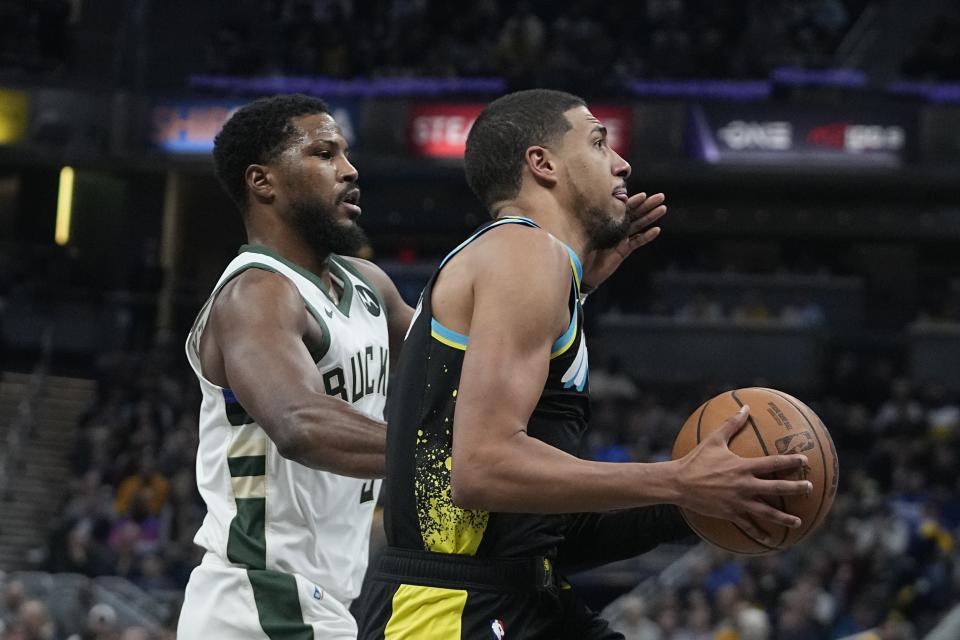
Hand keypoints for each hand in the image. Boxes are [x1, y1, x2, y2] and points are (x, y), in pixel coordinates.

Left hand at [581, 192, 666, 290]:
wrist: (580, 270)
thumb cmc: (578, 248)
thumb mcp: (583, 231)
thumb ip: (592, 221)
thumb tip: (596, 207)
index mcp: (605, 218)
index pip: (621, 207)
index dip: (633, 201)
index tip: (643, 195)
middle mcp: (615, 226)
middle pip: (634, 213)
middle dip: (647, 205)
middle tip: (661, 196)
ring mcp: (621, 238)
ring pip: (639, 225)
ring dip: (651, 217)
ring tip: (663, 208)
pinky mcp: (624, 250)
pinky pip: (637, 242)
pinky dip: (647, 236)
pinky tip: (657, 230)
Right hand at [673, 405, 812, 544]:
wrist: (679, 483)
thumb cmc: (696, 460)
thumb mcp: (713, 440)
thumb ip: (731, 424)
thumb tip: (745, 408)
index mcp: (743, 467)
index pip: (773, 463)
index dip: (790, 461)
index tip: (804, 461)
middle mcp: (744, 485)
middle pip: (777, 487)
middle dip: (796, 488)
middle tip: (810, 488)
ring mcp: (738, 501)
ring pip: (767, 511)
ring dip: (784, 517)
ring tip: (798, 521)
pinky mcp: (730, 513)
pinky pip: (748, 525)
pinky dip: (759, 533)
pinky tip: (770, 540)